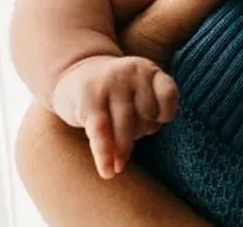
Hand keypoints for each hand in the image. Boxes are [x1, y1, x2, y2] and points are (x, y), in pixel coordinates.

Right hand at [52, 55, 177, 178]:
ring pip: (126, 125)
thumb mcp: (139, 90)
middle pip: (146, 114)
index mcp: (148, 70)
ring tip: (119, 167)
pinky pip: (101, 131)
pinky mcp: (88, 100)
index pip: (168, 95)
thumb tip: (146, 136)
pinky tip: (107, 171)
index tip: (157, 121)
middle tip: (127, 133)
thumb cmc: (116, 93)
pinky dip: (104, 154)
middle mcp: (131, 72)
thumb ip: (151, 110)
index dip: (166, 113)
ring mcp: (109, 83)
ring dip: (123, 149)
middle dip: (140, 130)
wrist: (74, 75)